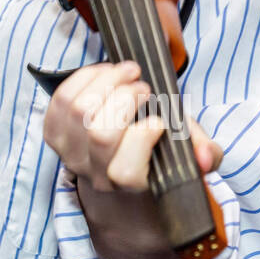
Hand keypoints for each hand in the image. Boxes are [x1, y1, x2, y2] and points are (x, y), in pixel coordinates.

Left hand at [42, 60, 222, 258]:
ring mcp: (70, 154)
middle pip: (100, 134)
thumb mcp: (187, 150)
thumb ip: (205, 153)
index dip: (142, 137)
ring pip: (78, 110)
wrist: (118, 158)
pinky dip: (84, 78)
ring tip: (128, 72)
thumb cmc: (156, 149)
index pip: (125, 170)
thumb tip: (206, 157)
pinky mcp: (53, 133)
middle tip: (144, 87)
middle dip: (125, 98)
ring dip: (106, 80)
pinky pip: (61, 99)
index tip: (158, 119)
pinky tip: (105, 73)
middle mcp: (96, 175)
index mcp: (131, 185)